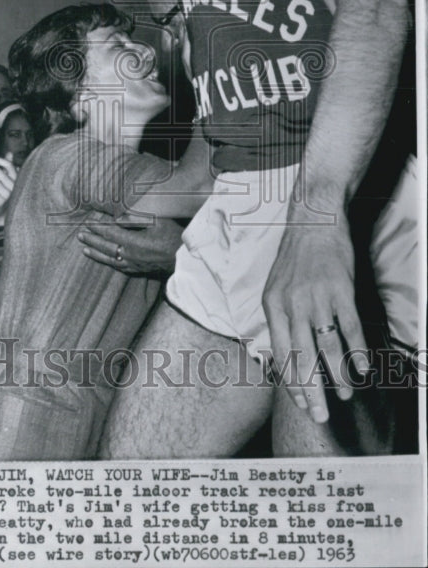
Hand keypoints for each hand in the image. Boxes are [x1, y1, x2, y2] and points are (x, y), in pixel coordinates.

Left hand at [79, 215, 181, 274]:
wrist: (185, 259)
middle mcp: (130, 255)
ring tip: (84, 250)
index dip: (97, 227)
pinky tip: (105, 261)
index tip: (88, 221)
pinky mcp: (139, 270)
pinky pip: (119, 267)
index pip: (109, 233)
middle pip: (106, 247)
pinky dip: (109, 263)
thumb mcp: (157, 221)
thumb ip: (136, 218)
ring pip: (110, 259)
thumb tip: (118, 217)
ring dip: (96, 254)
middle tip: (80, 234)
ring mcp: (134, 265)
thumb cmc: (173, 236)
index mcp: (133, 242)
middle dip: (92, 240)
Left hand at [263, 209, 369, 423]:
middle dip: (313, 391)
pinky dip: (358, 351)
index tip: (302, 406)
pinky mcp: (340, 289)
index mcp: (272, 305)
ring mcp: (316, 297)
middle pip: (302, 357)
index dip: (292, 383)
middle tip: (321, 416)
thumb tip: (283, 353)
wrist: (312, 218)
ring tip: (346, 394)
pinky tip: (363, 368)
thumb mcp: (275, 287)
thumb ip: (279, 319)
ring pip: (328, 347)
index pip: (281, 354)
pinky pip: (350, 328)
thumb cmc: (295, 256)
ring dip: (339, 375)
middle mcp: (291, 304)